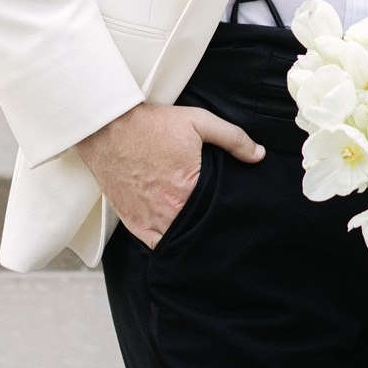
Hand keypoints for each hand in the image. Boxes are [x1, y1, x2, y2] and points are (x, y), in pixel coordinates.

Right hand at [77, 102, 263, 248]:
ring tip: (200, 227)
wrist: (108, 127)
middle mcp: (168, 211)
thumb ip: (233, 138)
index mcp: (188, 190)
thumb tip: (259, 155)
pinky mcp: (132, 223)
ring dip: (188, 236)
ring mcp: (148, 220)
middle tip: (219, 220)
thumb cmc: (154, 125)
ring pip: (178, 242)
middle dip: (210, 226)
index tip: (233, 210)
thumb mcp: (199, 121)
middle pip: (198, 230)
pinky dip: (167, 242)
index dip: (227, 212)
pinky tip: (177, 232)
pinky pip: (155, 245)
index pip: (217, 214)